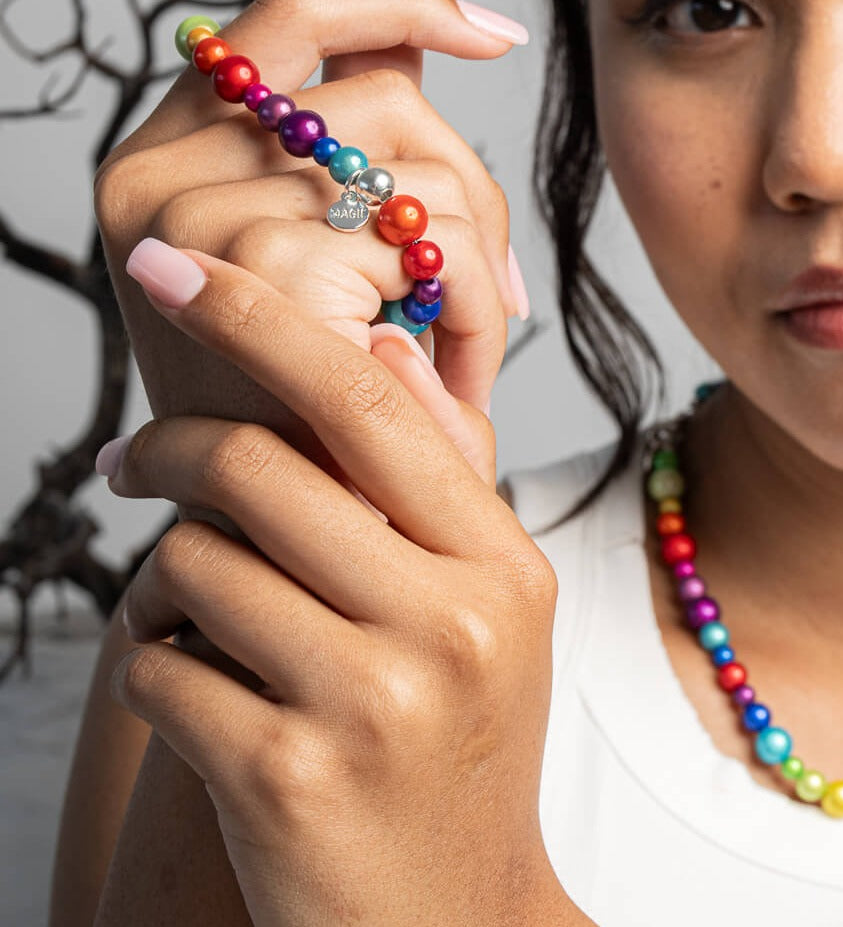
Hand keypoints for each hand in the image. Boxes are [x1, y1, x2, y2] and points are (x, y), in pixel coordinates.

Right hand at [93, 0, 528, 663]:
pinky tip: (459, 376)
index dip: (402, 3)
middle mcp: (158, 173)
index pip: (294, 14)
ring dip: (480, 264)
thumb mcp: (329, 243)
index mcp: (168, 149)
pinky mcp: (260, 277)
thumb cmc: (311, 401)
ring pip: (422, 171)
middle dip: (471, 194)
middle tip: (494, 292)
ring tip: (471, 346)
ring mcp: (197, 223)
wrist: (283, 552)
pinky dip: (475, 308)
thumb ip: (355, 101)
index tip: (496, 33)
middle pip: (389, 102)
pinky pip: (432, 243)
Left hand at [104, 237, 583, 926]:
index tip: (177, 273)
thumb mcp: (482, 612)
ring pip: (194, 563)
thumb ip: (434, 481)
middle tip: (132, 459)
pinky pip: (160, 666)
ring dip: (169, 583)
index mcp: (501, 564)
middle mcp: (451, 620)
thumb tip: (379, 345)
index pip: (370, 400)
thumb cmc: (458, 750)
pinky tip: (204, 698)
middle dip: (168, 446)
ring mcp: (372, 701)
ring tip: (202, 622)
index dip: (263, 319)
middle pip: (261, 465)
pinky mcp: (284, 777)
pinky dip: (156, 667)